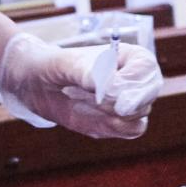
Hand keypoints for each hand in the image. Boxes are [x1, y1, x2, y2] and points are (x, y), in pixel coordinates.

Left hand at [0, 33, 162, 138]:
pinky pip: (130, 130)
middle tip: (109, 106)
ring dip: (112, 115)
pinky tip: (87, 116)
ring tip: (82, 102)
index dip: (132, 82)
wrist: (35, 85)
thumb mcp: (61, 64)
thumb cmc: (51, 66)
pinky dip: (112, 128)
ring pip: (139, 115)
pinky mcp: (119, 122)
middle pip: (150, 93)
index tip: (110, 92)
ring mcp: (128, 103)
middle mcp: (133, 79)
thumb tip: (107, 85)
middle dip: (130, 102)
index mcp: (126, 56)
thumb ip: (85, 72)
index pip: (146, 68)